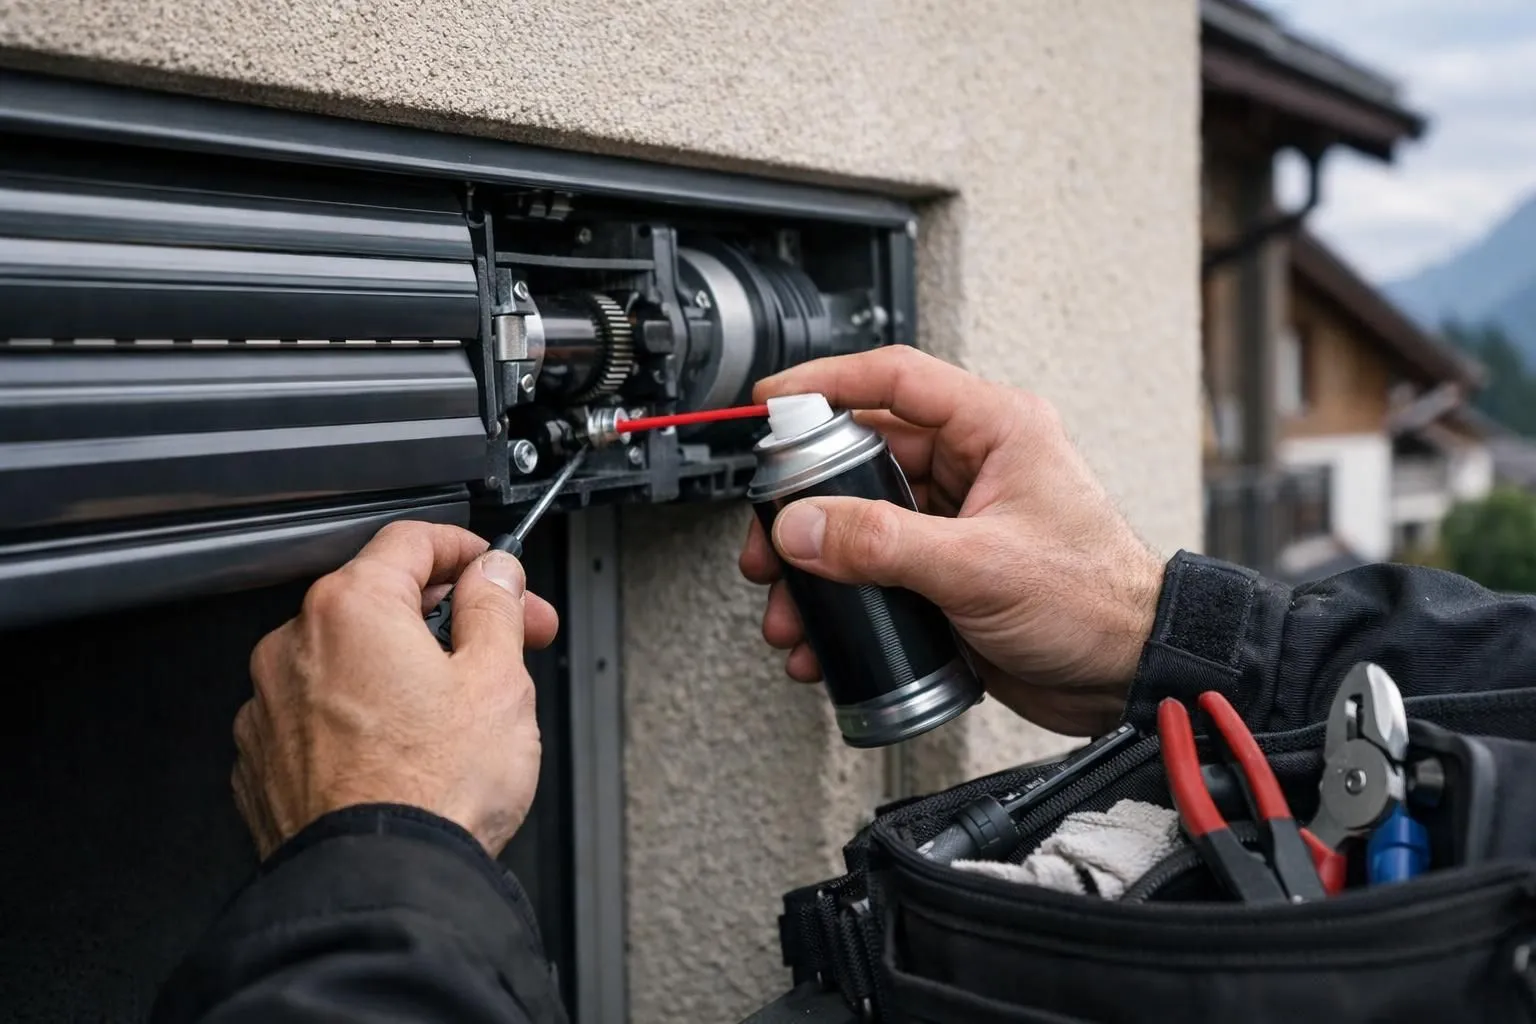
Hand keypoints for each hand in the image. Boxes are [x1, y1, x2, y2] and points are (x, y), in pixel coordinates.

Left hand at [233, 521, 559, 858]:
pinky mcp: (262, 765)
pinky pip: (318, 716)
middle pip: (378, 602)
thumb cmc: (434, 790)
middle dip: (446, 617)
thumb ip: (494, 608)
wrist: (381, 887)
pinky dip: (360, 718)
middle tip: (505, 644)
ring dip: (399, 669)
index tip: (494, 571)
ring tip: (456, 713)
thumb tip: (492, 575)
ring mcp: (270, 709)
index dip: (467, 549)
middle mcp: (293, 648)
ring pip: (347, 662)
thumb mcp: (498, 680)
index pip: (410, 540)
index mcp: (350, 610)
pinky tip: (406, 750)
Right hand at [739, 346, 1163, 736]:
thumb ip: (884, 543)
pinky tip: (823, 639)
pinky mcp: (947, 572)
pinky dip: (843, 601)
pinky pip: (876, 571)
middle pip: (862, 459)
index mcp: (995, 430)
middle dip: (806, 504)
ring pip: (861, 522)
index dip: (826, 381)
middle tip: (769, 540)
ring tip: (790, 609)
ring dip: (818, 565)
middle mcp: (973, 467)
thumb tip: (804, 525)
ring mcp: (957, 521)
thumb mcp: (981, 566)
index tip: (771, 400)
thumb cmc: (1096, 603)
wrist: (1130, 675)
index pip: (895, 380)